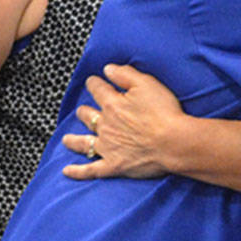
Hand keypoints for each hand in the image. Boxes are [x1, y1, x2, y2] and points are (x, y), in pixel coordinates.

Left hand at [60, 63, 182, 179]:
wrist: (173, 142)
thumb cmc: (164, 112)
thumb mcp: (147, 84)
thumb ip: (125, 74)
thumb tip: (107, 69)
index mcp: (113, 104)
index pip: (97, 89)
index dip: (94, 83)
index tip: (93, 81)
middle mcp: (105, 125)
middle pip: (87, 116)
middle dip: (84, 112)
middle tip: (83, 111)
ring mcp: (108, 147)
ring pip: (84, 142)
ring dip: (73, 140)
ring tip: (66, 139)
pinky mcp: (113, 166)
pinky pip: (90, 170)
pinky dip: (77, 171)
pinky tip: (66, 171)